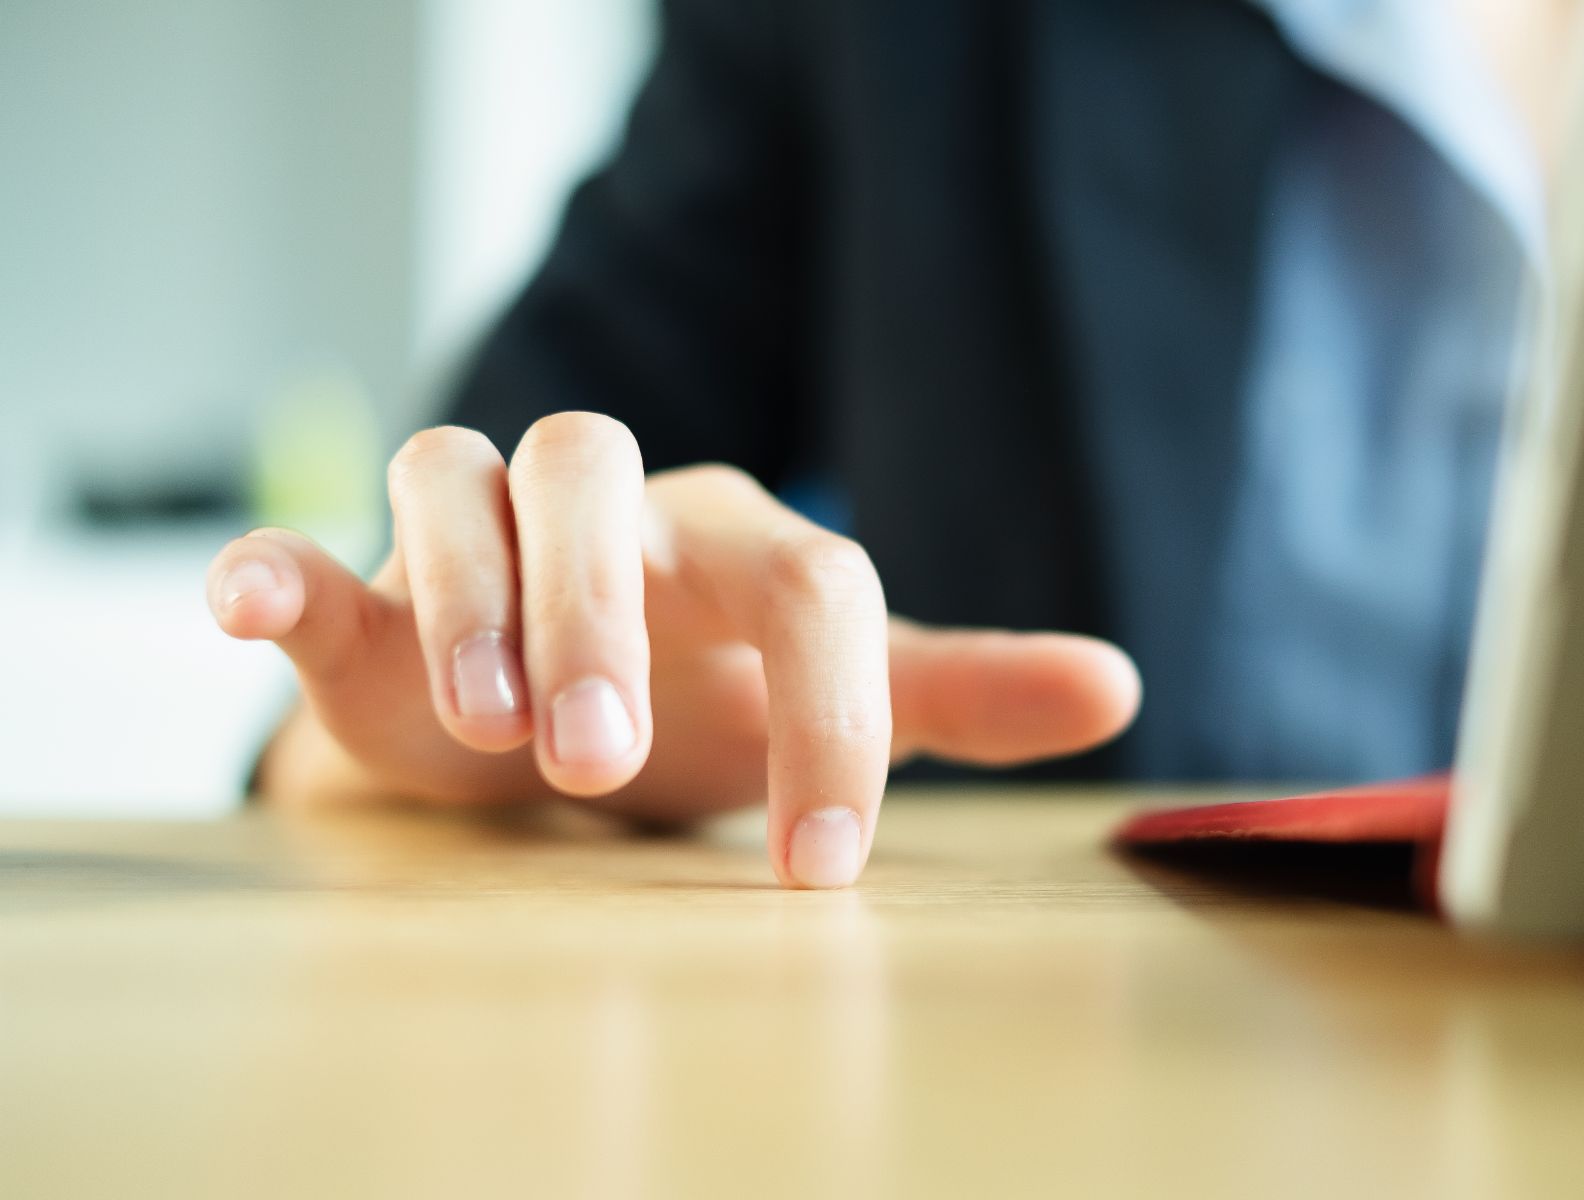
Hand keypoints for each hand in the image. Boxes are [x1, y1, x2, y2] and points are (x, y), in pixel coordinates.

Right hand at [206, 413, 1139, 887]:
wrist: (557, 729)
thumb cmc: (709, 704)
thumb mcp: (834, 698)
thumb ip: (956, 695)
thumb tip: (1121, 684)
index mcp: (735, 541)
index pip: (808, 579)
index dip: (828, 712)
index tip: (821, 864)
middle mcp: (606, 513)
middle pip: (600, 482)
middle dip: (601, 612)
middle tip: (608, 761)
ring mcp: (478, 540)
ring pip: (459, 482)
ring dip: (468, 589)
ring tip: (494, 723)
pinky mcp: (368, 597)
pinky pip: (315, 555)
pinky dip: (281, 571)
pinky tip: (258, 601)